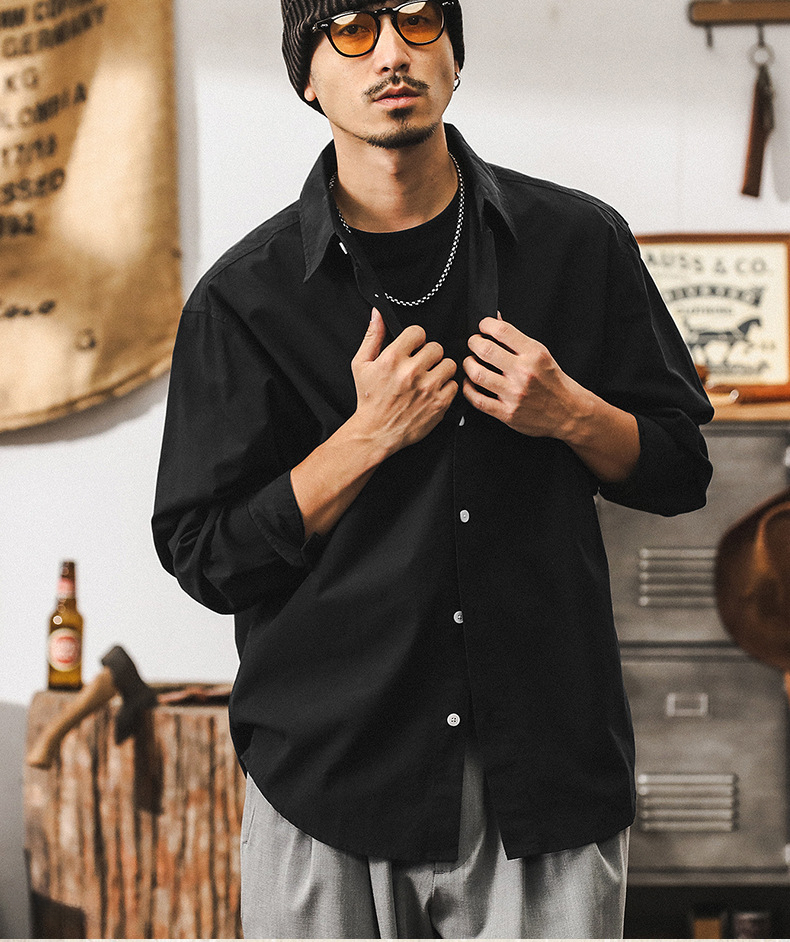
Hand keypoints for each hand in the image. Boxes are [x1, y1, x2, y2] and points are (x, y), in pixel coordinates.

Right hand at [350, 309, 457, 456]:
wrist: (376, 432)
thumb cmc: (369, 399)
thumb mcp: (361, 365)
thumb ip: (373, 337)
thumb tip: (378, 314)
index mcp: (392, 359)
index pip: (418, 332)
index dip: (416, 339)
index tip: (413, 348)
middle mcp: (411, 372)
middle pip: (436, 347)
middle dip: (428, 354)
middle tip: (420, 365)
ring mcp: (427, 389)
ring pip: (449, 364)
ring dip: (440, 369)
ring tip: (429, 377)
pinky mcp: (439, 404)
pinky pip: (454, 385)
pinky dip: (446, 387)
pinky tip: (433, 391)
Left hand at [463, 315, 580, 438]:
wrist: (568, 412)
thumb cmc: (553, 382)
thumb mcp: (540, 354)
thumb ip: (516, 338)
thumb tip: (495, 320)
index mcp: (534, 354)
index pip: (503, 331)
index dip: (486, 324)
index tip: (482, 326)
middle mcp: (524, 373)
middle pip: (486, 350)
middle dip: (473, 342)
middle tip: (474, 343)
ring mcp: (514, 394)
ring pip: (477, 375)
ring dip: (468, 365)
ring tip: (471, 362)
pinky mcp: (507, 413)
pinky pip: (478, 400)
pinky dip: (468, 389)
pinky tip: (470, 383)